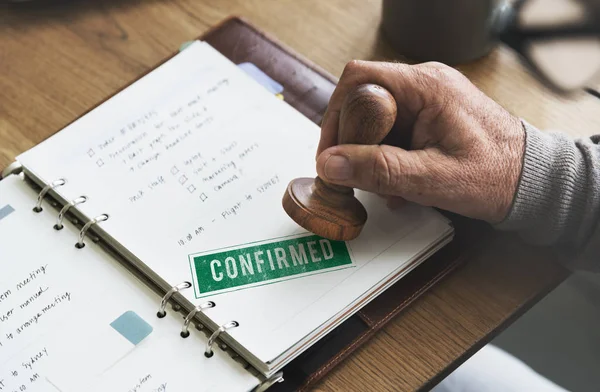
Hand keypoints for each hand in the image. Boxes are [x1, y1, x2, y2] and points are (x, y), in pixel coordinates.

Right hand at [315, 60, 525, 223]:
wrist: (531, 181)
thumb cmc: (496, 176)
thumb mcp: (432, 178)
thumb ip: (378, 170)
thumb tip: (330, 164)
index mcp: (427, 87)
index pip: (359, 81)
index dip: (336, 116)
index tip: (331, 154)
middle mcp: (425, 84)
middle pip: (363, 101)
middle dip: (354, 142)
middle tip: (357, 176)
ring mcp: (427, 99)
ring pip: (375, 120)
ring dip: (371, 155)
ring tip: (387, 186)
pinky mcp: (429, 115)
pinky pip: (393, 130)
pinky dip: (387, 156)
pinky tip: (399, 182)